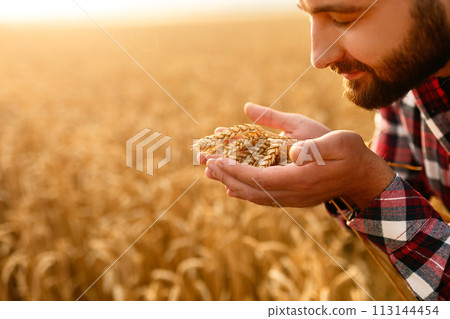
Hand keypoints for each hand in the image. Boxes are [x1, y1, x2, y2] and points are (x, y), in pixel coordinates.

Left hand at [201, 105, 394, 208]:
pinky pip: (262, 198)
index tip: (215, 160)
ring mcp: (292, 198)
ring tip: (211, 173)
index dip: (234, 170)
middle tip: (204, 163)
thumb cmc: (351, 154)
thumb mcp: (336, 141)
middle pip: (250, 188)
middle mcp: (292, 193)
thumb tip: (289, 152)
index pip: (257, 177)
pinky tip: (232, 189)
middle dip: (225, 175)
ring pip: (254, 196)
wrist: (363, 178)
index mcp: (300, 178)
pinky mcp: (293, 198)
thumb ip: (312, 147)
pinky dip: (244, 192)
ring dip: (231, 184)